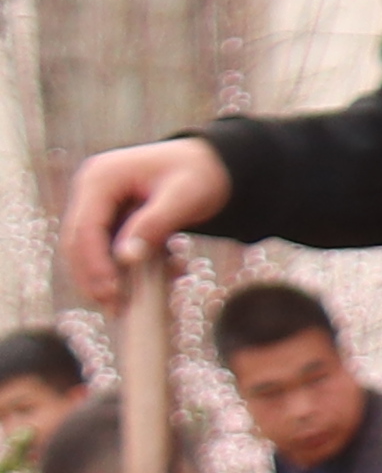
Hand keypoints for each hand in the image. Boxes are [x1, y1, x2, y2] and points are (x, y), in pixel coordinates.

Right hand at [60, 139, 227, 302]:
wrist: (213, 164)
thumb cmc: (201, 174)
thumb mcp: (184, 197)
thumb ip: (155, 225)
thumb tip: (127, 259)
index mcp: (101, 177)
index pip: (85, 227)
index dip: (95, 263)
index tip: (111, 293)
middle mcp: (92, 189)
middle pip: (78, 241)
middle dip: (94, 277)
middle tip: (115, 308)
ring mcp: (99, 203)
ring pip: (89, 249)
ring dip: (107, 277)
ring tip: (126, 306)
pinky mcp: (111, 217)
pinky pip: (109, 248)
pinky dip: (126, 268)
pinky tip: (158, 278)